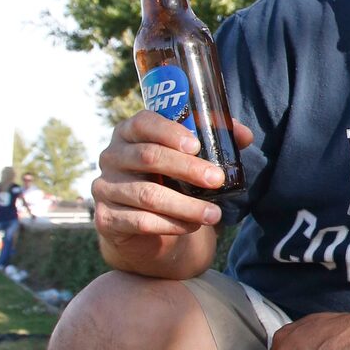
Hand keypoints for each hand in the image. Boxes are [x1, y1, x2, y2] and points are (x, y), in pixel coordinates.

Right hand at [92, 111, 251, 241]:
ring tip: (214, 214)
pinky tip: (191, 226)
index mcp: (130, 132)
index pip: (144, 123)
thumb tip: (245, 135)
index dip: (170, 132)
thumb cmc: (169, 180)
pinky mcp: (106, 218)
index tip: (196, 145)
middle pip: (148, 157)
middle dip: (187, 169)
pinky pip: (140, 221)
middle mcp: (112, 156)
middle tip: (217, 180)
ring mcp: (105, 187)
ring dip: (185, 205)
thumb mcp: (188, 158)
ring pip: (147, 194)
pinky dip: (170, 225)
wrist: (143, 226)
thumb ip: (214, 141)